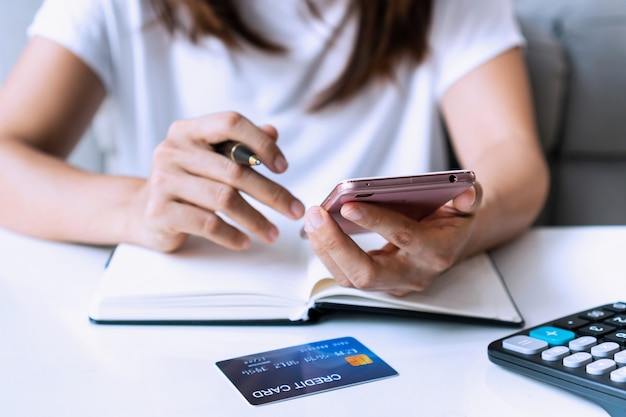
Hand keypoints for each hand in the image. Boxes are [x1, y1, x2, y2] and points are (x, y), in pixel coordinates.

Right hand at [129, 112, 304, 251]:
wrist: (141, 212)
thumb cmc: (186, 184)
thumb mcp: (210, 159)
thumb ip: (240, 144)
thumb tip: (272, 132)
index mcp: (188, 131)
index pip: (231, 123)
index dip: (261, 144)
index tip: (283, 168)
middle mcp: (172, 150)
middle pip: (234, 170)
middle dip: (272, 193)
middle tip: (294, 210)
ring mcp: (163, 181)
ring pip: (224, 199)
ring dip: (256, 219)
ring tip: (273, 233)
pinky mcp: (160, 212)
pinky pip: (207, 224)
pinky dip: (231, 235)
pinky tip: (244, 242)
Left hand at [303, 184, 481, 295]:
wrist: (451, 241)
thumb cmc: (453, 218)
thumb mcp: (468, 203)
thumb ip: (470, 195)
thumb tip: (464, 191)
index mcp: (437, 251)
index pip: (403, 238)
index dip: (376, 222)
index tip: (348, 205)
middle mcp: (413, 274)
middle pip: (367, 273)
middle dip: (337, 245)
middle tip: (316, 216)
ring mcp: (393, 284)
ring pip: (351, 278)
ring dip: (326, 249)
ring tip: (312, 219)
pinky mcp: (377, 284)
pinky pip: (345, 275)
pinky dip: (327, 253)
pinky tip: (316, 230)